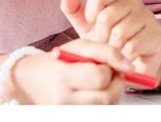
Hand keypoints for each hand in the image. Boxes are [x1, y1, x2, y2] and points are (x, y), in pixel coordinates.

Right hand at [7, 38, 129, 103]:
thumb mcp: (80, 46)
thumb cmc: (58, 60)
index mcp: (64, 75)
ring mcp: (66, 113)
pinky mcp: (68, 118)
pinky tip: (96, 94)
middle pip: (107, 98)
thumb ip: (107, 51)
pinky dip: (103, 104)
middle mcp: (63, 100)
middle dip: (116, 84)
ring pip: (106, 108)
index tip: (109, 64)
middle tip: (112, 75)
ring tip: (102, 84)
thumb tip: (130, 66)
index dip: (112, 69)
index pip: (100, 77)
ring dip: (112, 95)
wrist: (30, 81)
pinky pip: (98, 113)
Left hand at [60, 0, 160, 78]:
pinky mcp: (155, 33)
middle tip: (106, 45)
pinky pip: (132, 46)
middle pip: (106, 16)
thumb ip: (76, 12)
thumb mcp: (90, 29)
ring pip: (119, 33)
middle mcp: (133, 2)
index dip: (90, 15)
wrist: (135, 64)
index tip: (93, 28)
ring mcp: (146, 16)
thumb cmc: (110, 43)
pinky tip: (128, 57)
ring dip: (114, 50)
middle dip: (102, 37)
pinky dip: (126, 57)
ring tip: (117, 52)